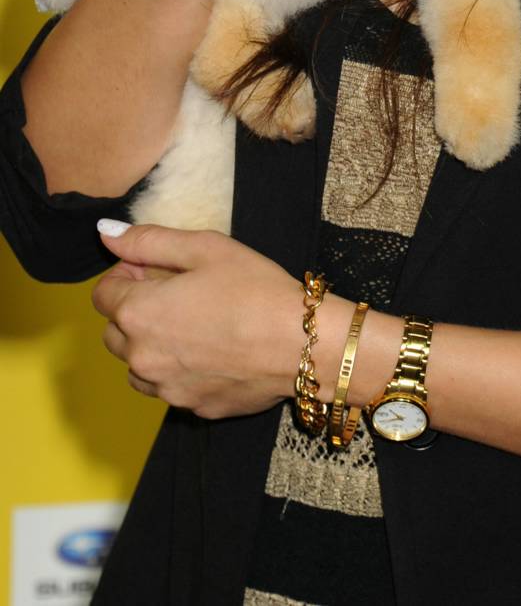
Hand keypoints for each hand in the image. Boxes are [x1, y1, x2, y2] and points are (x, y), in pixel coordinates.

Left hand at [92, 221, 303, 417]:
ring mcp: (166, 388)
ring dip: (152, 345)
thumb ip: (150, 240)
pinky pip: (170, 386)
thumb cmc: (255, 289)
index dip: (125, 275)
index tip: (155, 269)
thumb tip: (106, 232)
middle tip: (178, 294)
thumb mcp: (205, 248)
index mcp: (140, 313)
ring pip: (138, 365)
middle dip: (135, 311)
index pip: (102, 294)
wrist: (300, 343)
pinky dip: (179, 369)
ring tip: (195, 325)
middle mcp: (142, 357)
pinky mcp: (192, 406)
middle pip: (113, 333)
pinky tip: (214, 351)